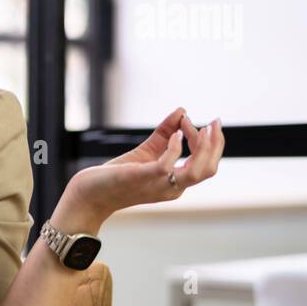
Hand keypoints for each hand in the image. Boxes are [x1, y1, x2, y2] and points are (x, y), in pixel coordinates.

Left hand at [66, 107, 223, 222]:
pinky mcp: (141, 178)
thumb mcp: (146, 152)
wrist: (90, 194)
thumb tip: (182, 111)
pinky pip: (167, 165)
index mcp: (175, 184)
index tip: (192, 122)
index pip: (205, 165)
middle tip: (216, 122)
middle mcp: (171, 189)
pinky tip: (176, 133)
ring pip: (197, 171)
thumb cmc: (117, 176)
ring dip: (204, 146)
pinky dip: (176, 147)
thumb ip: (164, 134)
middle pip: (208, 169)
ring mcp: (158, 185)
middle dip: (216, 144)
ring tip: (202, 126)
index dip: (206, 143)